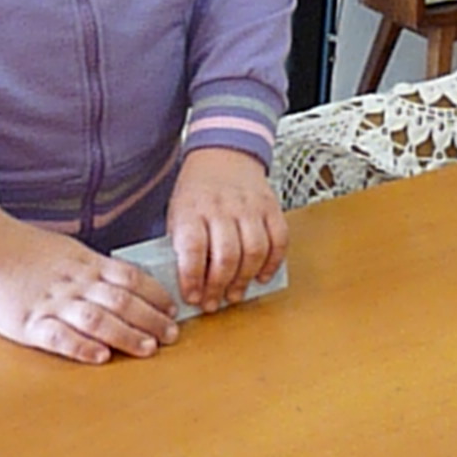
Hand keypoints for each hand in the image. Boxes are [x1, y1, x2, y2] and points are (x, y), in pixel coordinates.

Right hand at [0, 208, 177, 364]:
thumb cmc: (25, 250)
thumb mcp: (67, 250)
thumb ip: (92, 266)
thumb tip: (122, 279)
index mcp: (85, 263)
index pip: (130, 277)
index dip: (155, 294)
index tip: (172, 308)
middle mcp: (75, 283)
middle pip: (121, 301)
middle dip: (151, 318)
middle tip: (172, 335)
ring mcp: (53, 303)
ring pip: (98, 319)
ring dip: (127, 335)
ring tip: (149, 349)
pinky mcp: (29, 323)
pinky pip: (59, 337)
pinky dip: (81, 347)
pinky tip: (101, 357)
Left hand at [167, 147, 287, 312]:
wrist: (223, 154)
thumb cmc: (197, 192)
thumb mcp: (177, 214)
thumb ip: (181, 247)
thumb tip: (186, 286)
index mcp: (193, 209)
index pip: (194, 249)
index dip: (193, 279)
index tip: (192, 297)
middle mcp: (222, 207)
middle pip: (227, 256)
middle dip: (220, 287)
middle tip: (215, 302)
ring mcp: (250, 206)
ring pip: (254, 251)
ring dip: (246, 279)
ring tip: (236, 293)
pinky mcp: (271, 207)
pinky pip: (279, 240)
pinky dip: (273, 263)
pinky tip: (262, 276)